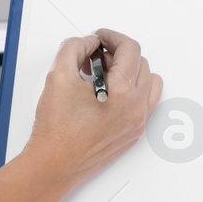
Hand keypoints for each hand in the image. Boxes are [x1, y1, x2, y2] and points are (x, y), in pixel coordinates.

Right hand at [20, 28, 161, 190]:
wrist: (54, 164)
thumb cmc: (56, 130)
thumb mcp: (58, 75)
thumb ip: (74, 48)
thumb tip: (88, 42)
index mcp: (123, 93)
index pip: (130, 49)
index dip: (112, 37)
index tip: (99, 37)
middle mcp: (136, 109)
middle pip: (140, 63)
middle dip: (117, 53)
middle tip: (95, 54)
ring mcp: (137, 123)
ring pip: (148, 82)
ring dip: (129, 70)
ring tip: (103, 73)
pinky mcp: (133, 133)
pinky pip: (145, 102)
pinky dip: (132, 89)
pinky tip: (109, 90)